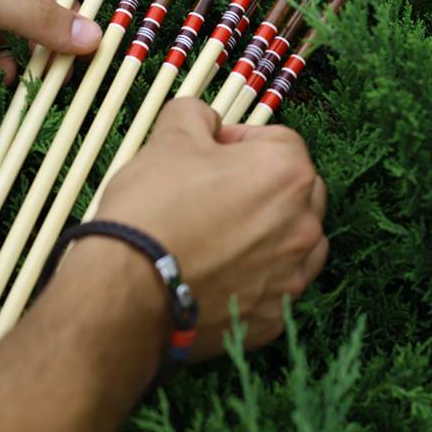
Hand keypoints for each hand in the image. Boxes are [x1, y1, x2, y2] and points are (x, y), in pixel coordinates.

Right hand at [95, 98, 327, 359]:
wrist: (127, 291)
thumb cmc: (153, 208)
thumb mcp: (170, 137)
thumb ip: (196, 114)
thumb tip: (206, 120)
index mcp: (288, 172)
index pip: (279, 141)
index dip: (240, 142)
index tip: (208, 155)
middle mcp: (304, 225)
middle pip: (296, 191)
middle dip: (264, 186)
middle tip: (215, 193)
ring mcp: (292, 276)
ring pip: (295, 242)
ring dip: (269, 233)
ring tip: (221, 235)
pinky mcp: (273, 317)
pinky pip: (274, 287)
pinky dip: (255, 278)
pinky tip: (218, 274)